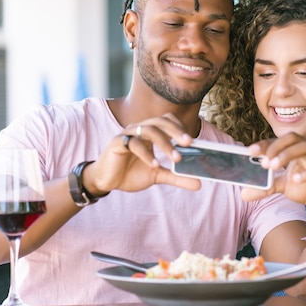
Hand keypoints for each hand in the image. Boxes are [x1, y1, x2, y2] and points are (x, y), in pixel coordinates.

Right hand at [83, 114, 201, 193]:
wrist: (107, 181)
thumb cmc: (130, 173)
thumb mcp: (157, 176)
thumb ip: (176, 177)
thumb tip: (199, 184)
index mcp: (150, 133)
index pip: (167, 120)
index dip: (179, 127)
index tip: (192, 141)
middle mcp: (139, 129)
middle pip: (160, 121)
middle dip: (176, 131)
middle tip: (188, 143)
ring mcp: (128, 134)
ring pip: (148, 130)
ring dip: (164, 143)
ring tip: (176, 158)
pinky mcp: (117, 143)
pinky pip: (133, 143)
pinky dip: (146, 153)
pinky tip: (154, 164)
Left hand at [240, 132, 305, 214]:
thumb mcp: (283, 187)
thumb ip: (265, 188)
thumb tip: (243, 194)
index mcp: (295, 151)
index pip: (279, 141)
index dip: (265, 144)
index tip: (250, 151)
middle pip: (293, 138)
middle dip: (277, 146)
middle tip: (264, 162)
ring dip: (288, 155)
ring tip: (274, 168)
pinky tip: (295, 180)